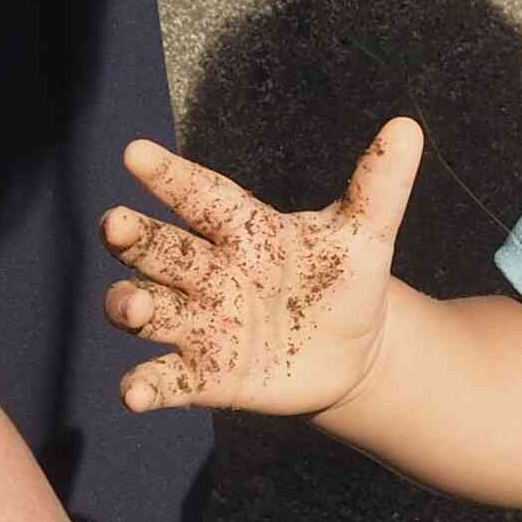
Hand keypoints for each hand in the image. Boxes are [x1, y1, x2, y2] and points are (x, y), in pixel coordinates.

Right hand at [102, 120, 422, 417]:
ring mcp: (203, 324)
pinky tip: (134, 395)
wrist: (354, 351)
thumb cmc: (346, 280)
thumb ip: (379, 185)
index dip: (170, 176)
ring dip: (132, 307)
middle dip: (135, 238)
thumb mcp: (366, 235)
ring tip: (132, 306)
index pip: (201, 195)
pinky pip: (169, 379)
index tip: (136, 153)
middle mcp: (210, 272)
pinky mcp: (206, 375)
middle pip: (161, 250)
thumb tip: (408, 127)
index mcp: (243, 229)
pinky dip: (146, 386)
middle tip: (114, 225)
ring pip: (152, 310)